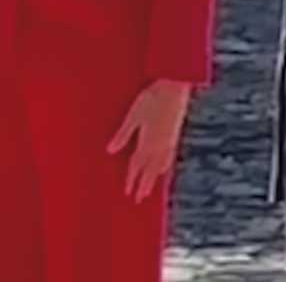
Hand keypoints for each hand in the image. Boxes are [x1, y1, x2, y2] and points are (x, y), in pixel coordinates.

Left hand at [106, 79, 192, 201]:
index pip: (136, 165)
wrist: (175, 86)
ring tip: (150, 189)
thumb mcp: (133, 115)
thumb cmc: (152, 98)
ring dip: (154, 178)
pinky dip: (164, 167)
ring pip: (160, 166)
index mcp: (147, 141)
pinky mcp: (175, 136)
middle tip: (139, 199)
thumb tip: (110, 151)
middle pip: (149, 170)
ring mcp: (169, 141)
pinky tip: (163, 168)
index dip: (131, 180)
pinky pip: (169, 158)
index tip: (128, 193)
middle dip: (144, 185)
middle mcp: (159, 145)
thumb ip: (123, 134)